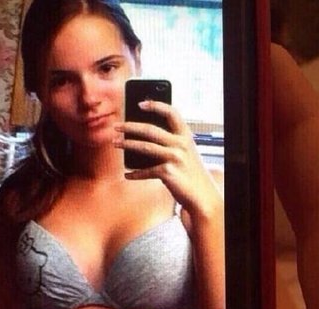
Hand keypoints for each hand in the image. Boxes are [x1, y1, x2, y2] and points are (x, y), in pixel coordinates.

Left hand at [113, 100, 221, 219]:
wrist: (202, 195)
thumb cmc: (191, 173)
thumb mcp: (186, 153)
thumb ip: (172, 143)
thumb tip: (143, 137)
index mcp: (186, 136)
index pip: (172, 113)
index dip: (156, 105)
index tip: (140, 103)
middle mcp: (181, 144)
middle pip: (150, 129)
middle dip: (130, 126)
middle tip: (116, 126)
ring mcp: (174, 158)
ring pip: (144, 146)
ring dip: (126, 144)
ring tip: (115, 143)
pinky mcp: (167, 173)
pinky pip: (145, 171)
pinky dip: (135, 174)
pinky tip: (127, 174)